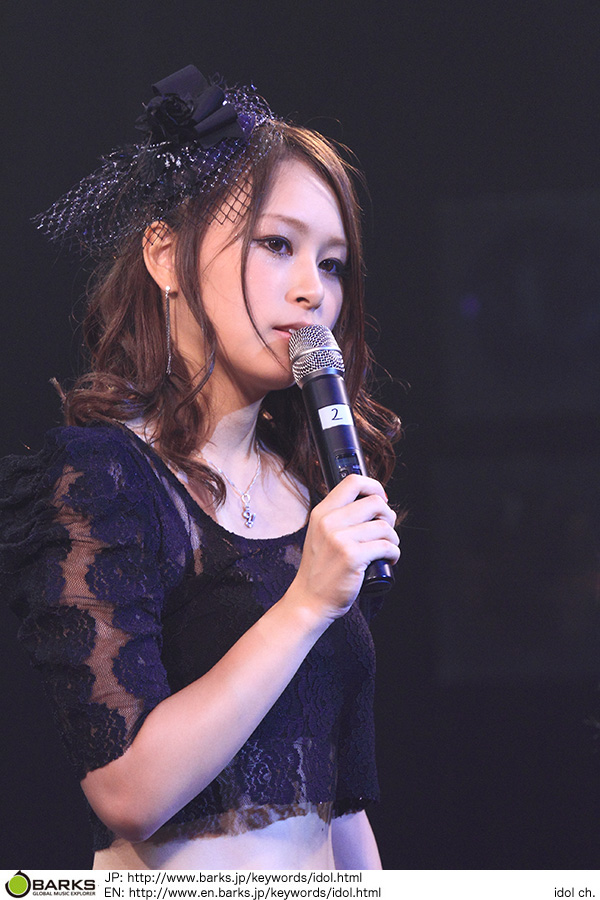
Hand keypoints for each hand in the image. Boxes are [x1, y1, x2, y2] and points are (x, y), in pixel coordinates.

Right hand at [289, 474, 399, 621]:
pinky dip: (394, 553)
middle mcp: (329, 522)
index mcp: (322, 512)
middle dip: (388, 516)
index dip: (374, 486)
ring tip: (386, 549)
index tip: (381, 499)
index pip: (353, 482)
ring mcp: (340, 539)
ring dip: (392, 539)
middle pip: (375, 502)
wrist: (309, 600)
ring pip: (384, 526)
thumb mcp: (320, 534)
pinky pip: (387, 546)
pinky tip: (388, 559)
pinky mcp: (352, 557)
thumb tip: (372, 503)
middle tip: (385, 530)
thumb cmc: (319, 569)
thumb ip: (338, 516)